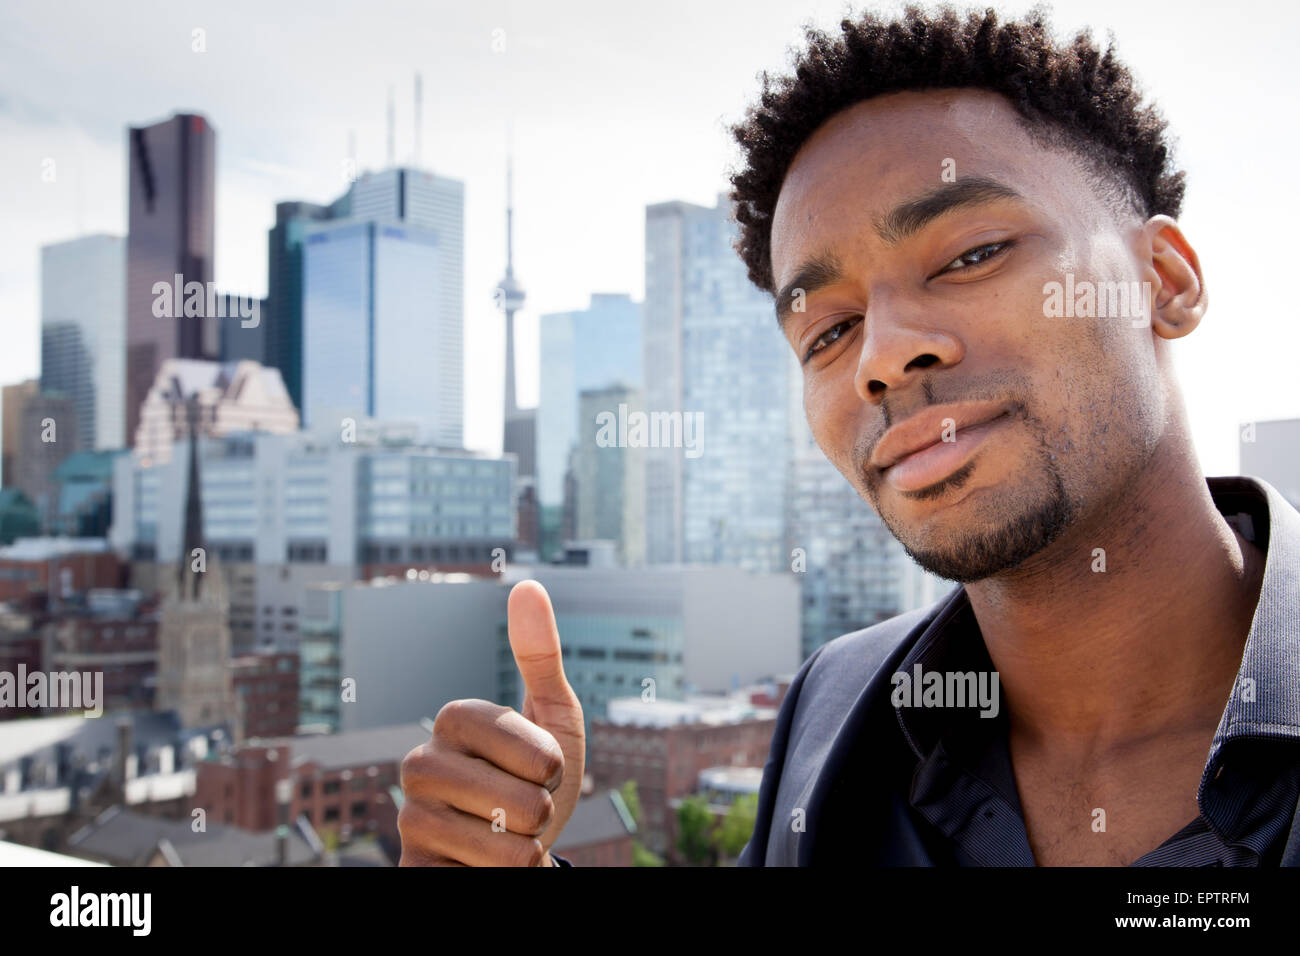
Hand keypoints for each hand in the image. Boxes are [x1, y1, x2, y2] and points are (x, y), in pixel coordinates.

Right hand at [398, 580, 585, 864]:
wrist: (519, 854)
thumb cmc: (538, 782)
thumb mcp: (555, 720)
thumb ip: (540, 656)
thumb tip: (527, 584)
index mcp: (454, 720)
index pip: (515, 740)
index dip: (544, 761)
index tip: (545, 768)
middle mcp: (420, 762)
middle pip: (508, 794)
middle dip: (539, 809)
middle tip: (528, 808)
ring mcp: (410, 816)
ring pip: (495, 837)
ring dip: (523, 844)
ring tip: (512, 837)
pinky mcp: (411, 864)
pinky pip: (472, 870)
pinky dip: (502, 870)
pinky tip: (488, 864)